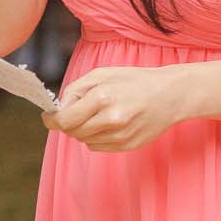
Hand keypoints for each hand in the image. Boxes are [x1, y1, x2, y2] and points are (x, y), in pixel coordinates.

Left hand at [46, 65, 194, 152]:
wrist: (170, 94)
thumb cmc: (135, 80)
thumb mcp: (103, 74)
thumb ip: (76, 89)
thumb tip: (59, 109)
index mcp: (102, 97)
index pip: (64, 120)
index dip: (52, 120)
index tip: (49, 117)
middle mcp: (110, 119)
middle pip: (72, 132)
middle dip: (69, 123)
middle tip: (77, 112)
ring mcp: (120, 135)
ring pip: (84, 141)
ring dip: (84, 130)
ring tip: (100, 114)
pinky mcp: (126, 146)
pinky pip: (98, 146)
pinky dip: (97, 137)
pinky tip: (110, 124)